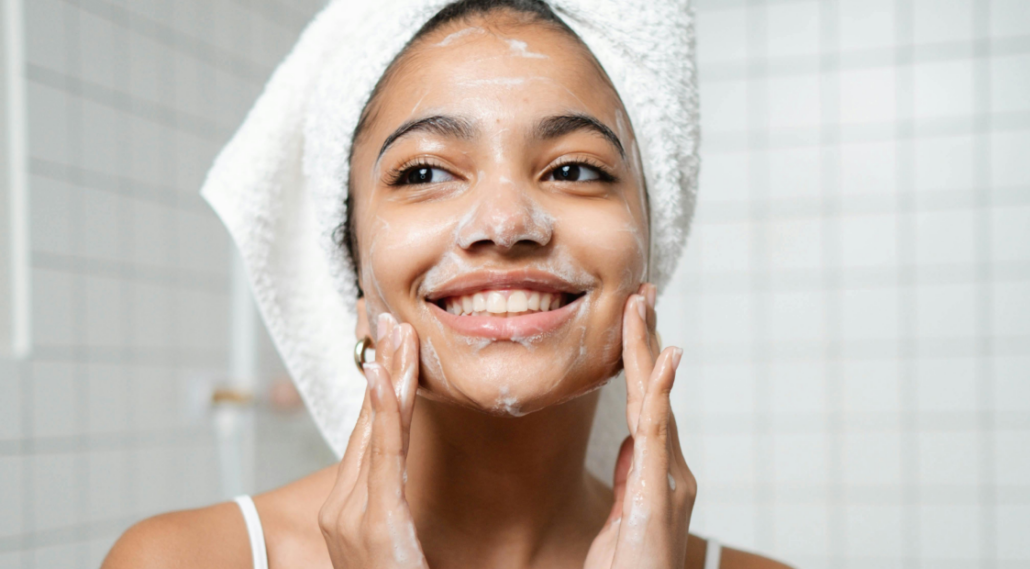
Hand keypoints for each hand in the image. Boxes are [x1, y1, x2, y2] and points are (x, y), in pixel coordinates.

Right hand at [318, 313, 427, 567]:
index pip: (368, 435)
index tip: (387, 346)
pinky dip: (384, 408)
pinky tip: (386, 373)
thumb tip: (408, 492)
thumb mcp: (396, 549)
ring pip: (375, 428)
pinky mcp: (372, 522)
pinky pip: (382, 454)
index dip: (378, 387)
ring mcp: (350, 515)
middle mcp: (341, 508)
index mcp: (348, 512)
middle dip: (380, 368)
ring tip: (398, 331)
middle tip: (389, 319)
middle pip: (367, 422)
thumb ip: (396, 517)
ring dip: (387, 374)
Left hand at [585, 283, 694, 568]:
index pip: (647, 406)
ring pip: (654, 400)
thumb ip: (631, 479)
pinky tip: (665, 355)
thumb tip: (634, 445)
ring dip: (648, 349)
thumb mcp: (623, 520)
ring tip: (642, 304)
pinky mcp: (658, 490)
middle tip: (643, 293)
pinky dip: (661, 389)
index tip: (637, 324)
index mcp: (658, 474)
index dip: (642, 364)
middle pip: (654, 392)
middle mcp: (670, 470)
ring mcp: (669, 478)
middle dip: (647, 341)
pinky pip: (657, 429)